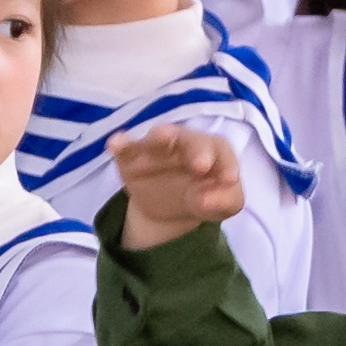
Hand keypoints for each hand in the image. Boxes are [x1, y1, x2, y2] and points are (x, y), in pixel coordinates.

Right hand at [110, 122, 248, 247]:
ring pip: (158, 137)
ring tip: (162, 136)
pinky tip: (115, 144)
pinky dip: (121, 143)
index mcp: (213, 152)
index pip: (222, 151)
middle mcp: (185, 145)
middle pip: (192, 140)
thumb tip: (208, 200)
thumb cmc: (204, 197)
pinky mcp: (131, 158)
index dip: (227, 163)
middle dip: (197, 149)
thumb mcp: (222, 205)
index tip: (229, 179)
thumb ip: (225, 202)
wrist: (170, 209)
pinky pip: (126, 147)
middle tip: (201, 165)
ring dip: (160, 136)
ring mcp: (157, 149)